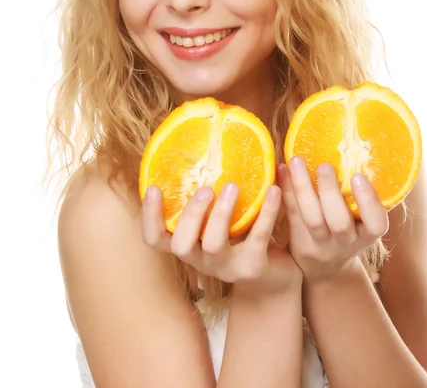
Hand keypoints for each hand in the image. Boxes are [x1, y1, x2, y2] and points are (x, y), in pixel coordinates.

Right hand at [142, 182, 302, 294]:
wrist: (276, 278)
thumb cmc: (242, 239)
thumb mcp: (222, 222)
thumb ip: (211, 200)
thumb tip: (210, 149)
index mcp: (190, 246)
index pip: (156, 239)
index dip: (150, 217)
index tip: (154, 188)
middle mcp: (202, 261)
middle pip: (180, 245)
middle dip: (190, 215)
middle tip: (206, 189)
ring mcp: (227, 268)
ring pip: (213, 244)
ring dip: (221, 213)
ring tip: (233, 186)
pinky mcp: (254, 268)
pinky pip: (258, 238)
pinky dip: (266, 212)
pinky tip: (273, 190)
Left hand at [278, 157, 388, 284]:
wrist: (326, 267)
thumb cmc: (351, 231)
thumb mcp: (364, 222)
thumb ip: (363, 197)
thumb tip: (356, 150)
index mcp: (367, 234)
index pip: (376, 223)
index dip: (368, 202)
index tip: (358, 176)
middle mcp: (345, 242)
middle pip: (338, 222)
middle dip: (330, 192)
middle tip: (324, 165)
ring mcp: (321, 245)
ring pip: (311, 219)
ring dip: (302, 188)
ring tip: (297, 161)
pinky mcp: (298, 241)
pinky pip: (291, 214)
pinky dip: (285, 190)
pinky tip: (281, 168)